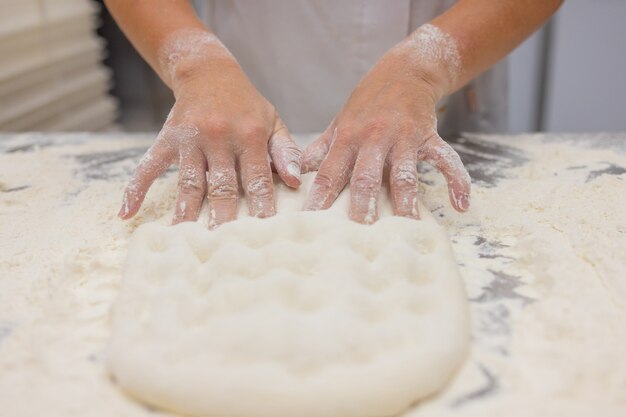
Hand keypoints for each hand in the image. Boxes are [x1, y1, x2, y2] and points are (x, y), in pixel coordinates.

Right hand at [118, 30, 301, 227]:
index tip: (264, 234)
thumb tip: (296, 181)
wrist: (208, 72)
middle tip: (223, 248)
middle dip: (223, 218)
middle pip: (222, 187)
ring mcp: (190, 140)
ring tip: (183, 241)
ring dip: (186, 213)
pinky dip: (136, 189)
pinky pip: (148, 166)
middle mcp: (220, 138)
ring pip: (189, 183)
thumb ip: (285, 152)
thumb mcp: (273, 122)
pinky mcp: (167, 139)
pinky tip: (126, 213)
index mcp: (250, 136)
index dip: (261, 208)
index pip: (257, 180)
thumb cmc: (246, 105)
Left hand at [302, 27, 470, 223]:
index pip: (329, 172)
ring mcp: (403, 137)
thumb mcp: (338, 124)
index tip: (310, 222)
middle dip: (363, 204)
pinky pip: (446, 159)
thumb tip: (293, 175)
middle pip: (366, 176)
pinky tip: (461, 204)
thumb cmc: (366, 104)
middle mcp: (374, 138)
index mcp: (348, 138)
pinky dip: (457, 180)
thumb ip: (318, 151)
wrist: (404, 71)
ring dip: (406, 200)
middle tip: (359, 232)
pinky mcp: (429, 135)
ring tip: (407, 227)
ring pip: (404, 173)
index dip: (319, 197)